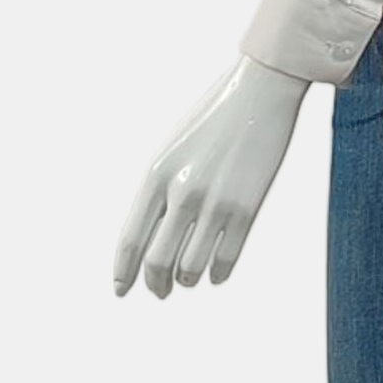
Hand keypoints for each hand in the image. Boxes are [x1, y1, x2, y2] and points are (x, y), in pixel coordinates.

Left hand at [113, 54, 311, 297]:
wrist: (261, 91)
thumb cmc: (215, 118)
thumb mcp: (174, 149)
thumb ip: (162, 191)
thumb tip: (155, 236)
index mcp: (157, 174)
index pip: (131, 238)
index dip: (124, 271)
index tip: (121, 290)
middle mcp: (182, 191)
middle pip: (158, 261)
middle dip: (155, 285)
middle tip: (159, 292)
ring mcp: (216, 202)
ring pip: (191, 268)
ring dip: (187, 280)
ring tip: (189, 277)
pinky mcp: (247, 208)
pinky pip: (226, 260)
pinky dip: (217, 274)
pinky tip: (215, 273)